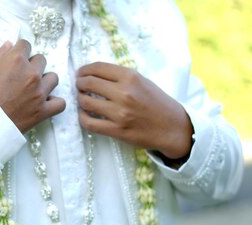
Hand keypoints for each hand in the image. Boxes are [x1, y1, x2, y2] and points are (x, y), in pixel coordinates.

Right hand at [0, 40, 65, 132]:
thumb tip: (10, 45)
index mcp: (16, 60)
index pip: (26, 45)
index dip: (20, 52)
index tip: (16, 59)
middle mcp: (31, 74)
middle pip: (41, 60)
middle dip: (32, 65)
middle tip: (21, 76)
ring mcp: (39, 93)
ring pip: (53, 78)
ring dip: (45, 81)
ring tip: (34, 88)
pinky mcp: (42, 111)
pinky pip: (60, 103)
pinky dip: (54, 103)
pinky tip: (45, 103)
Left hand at [76, 62, 192, 159]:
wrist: (172, 128)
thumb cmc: (158, 104)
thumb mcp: (143, 82)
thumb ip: (121, 77)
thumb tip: (95, 74)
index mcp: (131, 77)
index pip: (98, 68)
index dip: (84, 70)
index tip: (81, 73)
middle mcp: (124, 93)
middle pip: (88, 83)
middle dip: (79, 83)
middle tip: (79, 86)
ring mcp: (119, 113)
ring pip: (85, 102)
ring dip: (80, 99)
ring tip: (83, 99)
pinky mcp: (116, 130)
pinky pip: (89, 122)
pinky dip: (82, 117)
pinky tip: (85, 114)